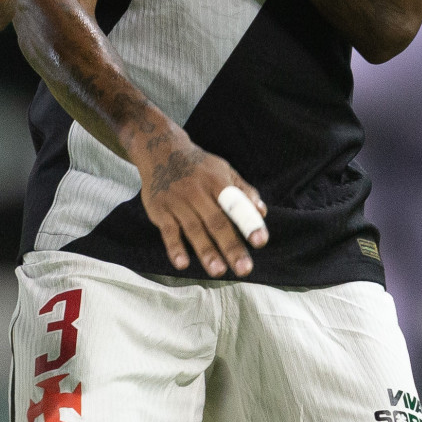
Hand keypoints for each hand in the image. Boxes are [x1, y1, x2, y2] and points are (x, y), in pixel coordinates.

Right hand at [124, 113, 267, 277]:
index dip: (248, 222)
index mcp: (216, 181)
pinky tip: (182, 264)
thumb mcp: (223, 170)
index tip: (260, 241)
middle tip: (244, 269)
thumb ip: (243, 191)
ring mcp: (177, 201)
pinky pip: (167, 231)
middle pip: (216, 222)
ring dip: (206, 251)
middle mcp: (196, 191)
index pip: (235, 204)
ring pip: (193, 229)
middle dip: (231, 247)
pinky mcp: (160, 210)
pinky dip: (174, 248)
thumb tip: (262, 212)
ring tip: (218, 271)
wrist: (160, 150)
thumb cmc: (198, 166)